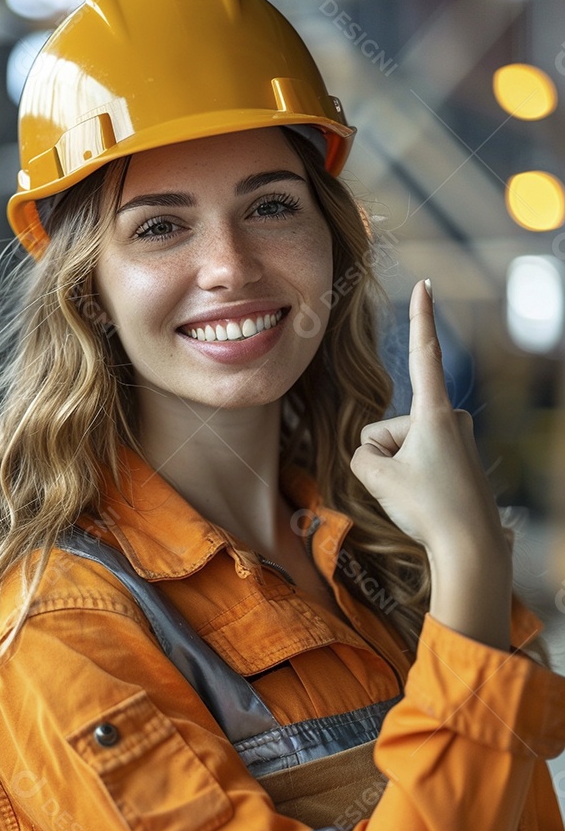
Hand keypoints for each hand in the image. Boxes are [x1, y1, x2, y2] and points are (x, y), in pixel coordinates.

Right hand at [350, 280, 510, 647]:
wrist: (471, 548)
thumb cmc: (427, 508)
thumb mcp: (375, 477)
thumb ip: (360, 454)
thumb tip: (373, 454)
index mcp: (435, 412)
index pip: (423, 353)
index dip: (420, 317)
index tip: (425, 283)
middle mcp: (451, 418)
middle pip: (388, 428)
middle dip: (385, 455)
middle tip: (407, 486)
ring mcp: (457, 439)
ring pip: (401, 447)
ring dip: (398, 470)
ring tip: (420, 496)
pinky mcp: (459, 459)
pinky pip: (417, 461)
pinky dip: (413, 479)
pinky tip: (428, 502)